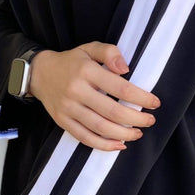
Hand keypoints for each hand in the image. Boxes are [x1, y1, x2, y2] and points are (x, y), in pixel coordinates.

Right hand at [29, 41, 160, 150]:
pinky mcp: (62, 122)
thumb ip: (110, 53)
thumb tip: (126, 69)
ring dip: (124, 134)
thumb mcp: (90, 48)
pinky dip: (104, 145)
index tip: (154, 103)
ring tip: (138, 133)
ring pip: (100, 128)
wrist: (40, 73)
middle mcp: (76, 91)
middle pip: (112, 112)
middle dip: (136, 119)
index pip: (121, 88)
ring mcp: (68, 108)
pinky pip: (85, 138)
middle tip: (150, 120)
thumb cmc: (72, 62)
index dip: (141, 98)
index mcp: (86, 71)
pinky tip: (119, 145)